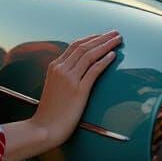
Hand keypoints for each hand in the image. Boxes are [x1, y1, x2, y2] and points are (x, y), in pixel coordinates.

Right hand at [33, 30, 121, 147]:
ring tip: (118, 40)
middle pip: (84, 47)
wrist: (44, 128)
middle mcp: (61, 69)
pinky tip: (113, 55)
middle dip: (102, 38)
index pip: (75, 45)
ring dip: (106, 45)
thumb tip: (76, 71)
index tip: (102, 35)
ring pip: (90, 55)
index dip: (91, 38)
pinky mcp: (78, 91)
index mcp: (54, 67)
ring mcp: (69, 79)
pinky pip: (94, 70)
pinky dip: (104, 61)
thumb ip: (62, 76)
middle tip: (115, 33)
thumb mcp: (53, 87)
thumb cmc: (50, 112)